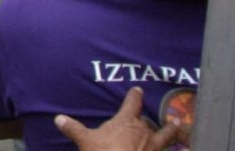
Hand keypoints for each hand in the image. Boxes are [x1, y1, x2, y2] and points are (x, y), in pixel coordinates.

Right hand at [54, 87, 182, 150]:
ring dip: (169, 130)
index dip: (135, 96)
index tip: (138, 90)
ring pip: (164, 134)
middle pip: (147, 121)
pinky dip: (170, 149)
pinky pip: (166, 150)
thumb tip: (58, 118)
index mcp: (126, 121)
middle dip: (145, 119)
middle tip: (146, 116)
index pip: (132, 104)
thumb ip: (74, 129)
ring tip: (176, 124)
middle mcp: (143, 131)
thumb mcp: (85, 141)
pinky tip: (175, 150)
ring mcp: (153, 147)